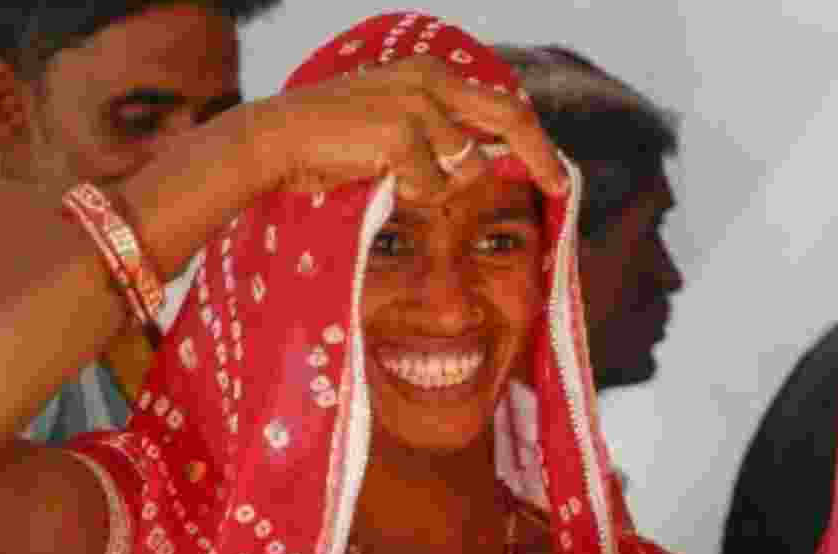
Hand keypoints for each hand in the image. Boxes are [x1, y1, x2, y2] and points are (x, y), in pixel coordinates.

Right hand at [259, 55, 566, 202]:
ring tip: (393, 176)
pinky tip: (376, 177)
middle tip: (560, 188)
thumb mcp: (395, 126)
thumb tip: (484, 160)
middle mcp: (431, 81)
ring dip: (437, 187)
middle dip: (540, 156)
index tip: (556, 174)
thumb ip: (439, 134)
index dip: (535, 141)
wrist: (277, 139)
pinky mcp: (402, 133)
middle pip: (510, 119)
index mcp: (431, 75)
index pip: (503, 105)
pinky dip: (409, 194)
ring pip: (466, 168)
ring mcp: (418, 104)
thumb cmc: (333, 142)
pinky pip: (432, 187)